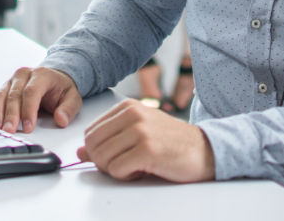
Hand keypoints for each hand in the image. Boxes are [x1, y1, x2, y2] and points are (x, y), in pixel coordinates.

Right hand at [0, 66, 82, 133]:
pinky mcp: (4, 89)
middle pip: (14, 95)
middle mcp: (23, 75)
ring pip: (1, 96)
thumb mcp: (73, 97)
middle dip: (11, 115)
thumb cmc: (61, 89)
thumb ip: (68, 109)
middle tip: (10, 131)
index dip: (28, 110)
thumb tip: (61, 119)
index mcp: (41, 75)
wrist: (53, 79)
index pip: (32, 91)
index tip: (29, 127)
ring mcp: (12, 81)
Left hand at [77, 98, 215, 181]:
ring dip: (116, 170)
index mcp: (127, 107)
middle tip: (125, 165)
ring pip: (102, 158)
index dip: (97, 151)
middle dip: (103, 162)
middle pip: (93, 146)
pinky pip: (117, 169)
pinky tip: (143, 170)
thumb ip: (108, 141)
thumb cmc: (170, 143)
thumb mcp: (137, 135)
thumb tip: (79, 152)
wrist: (204, 150)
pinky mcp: (148, 150)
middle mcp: (133, 114)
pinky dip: (126, 176)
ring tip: (136, 166)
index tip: (115, 156)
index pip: (90, 133)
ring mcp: (140, 131)